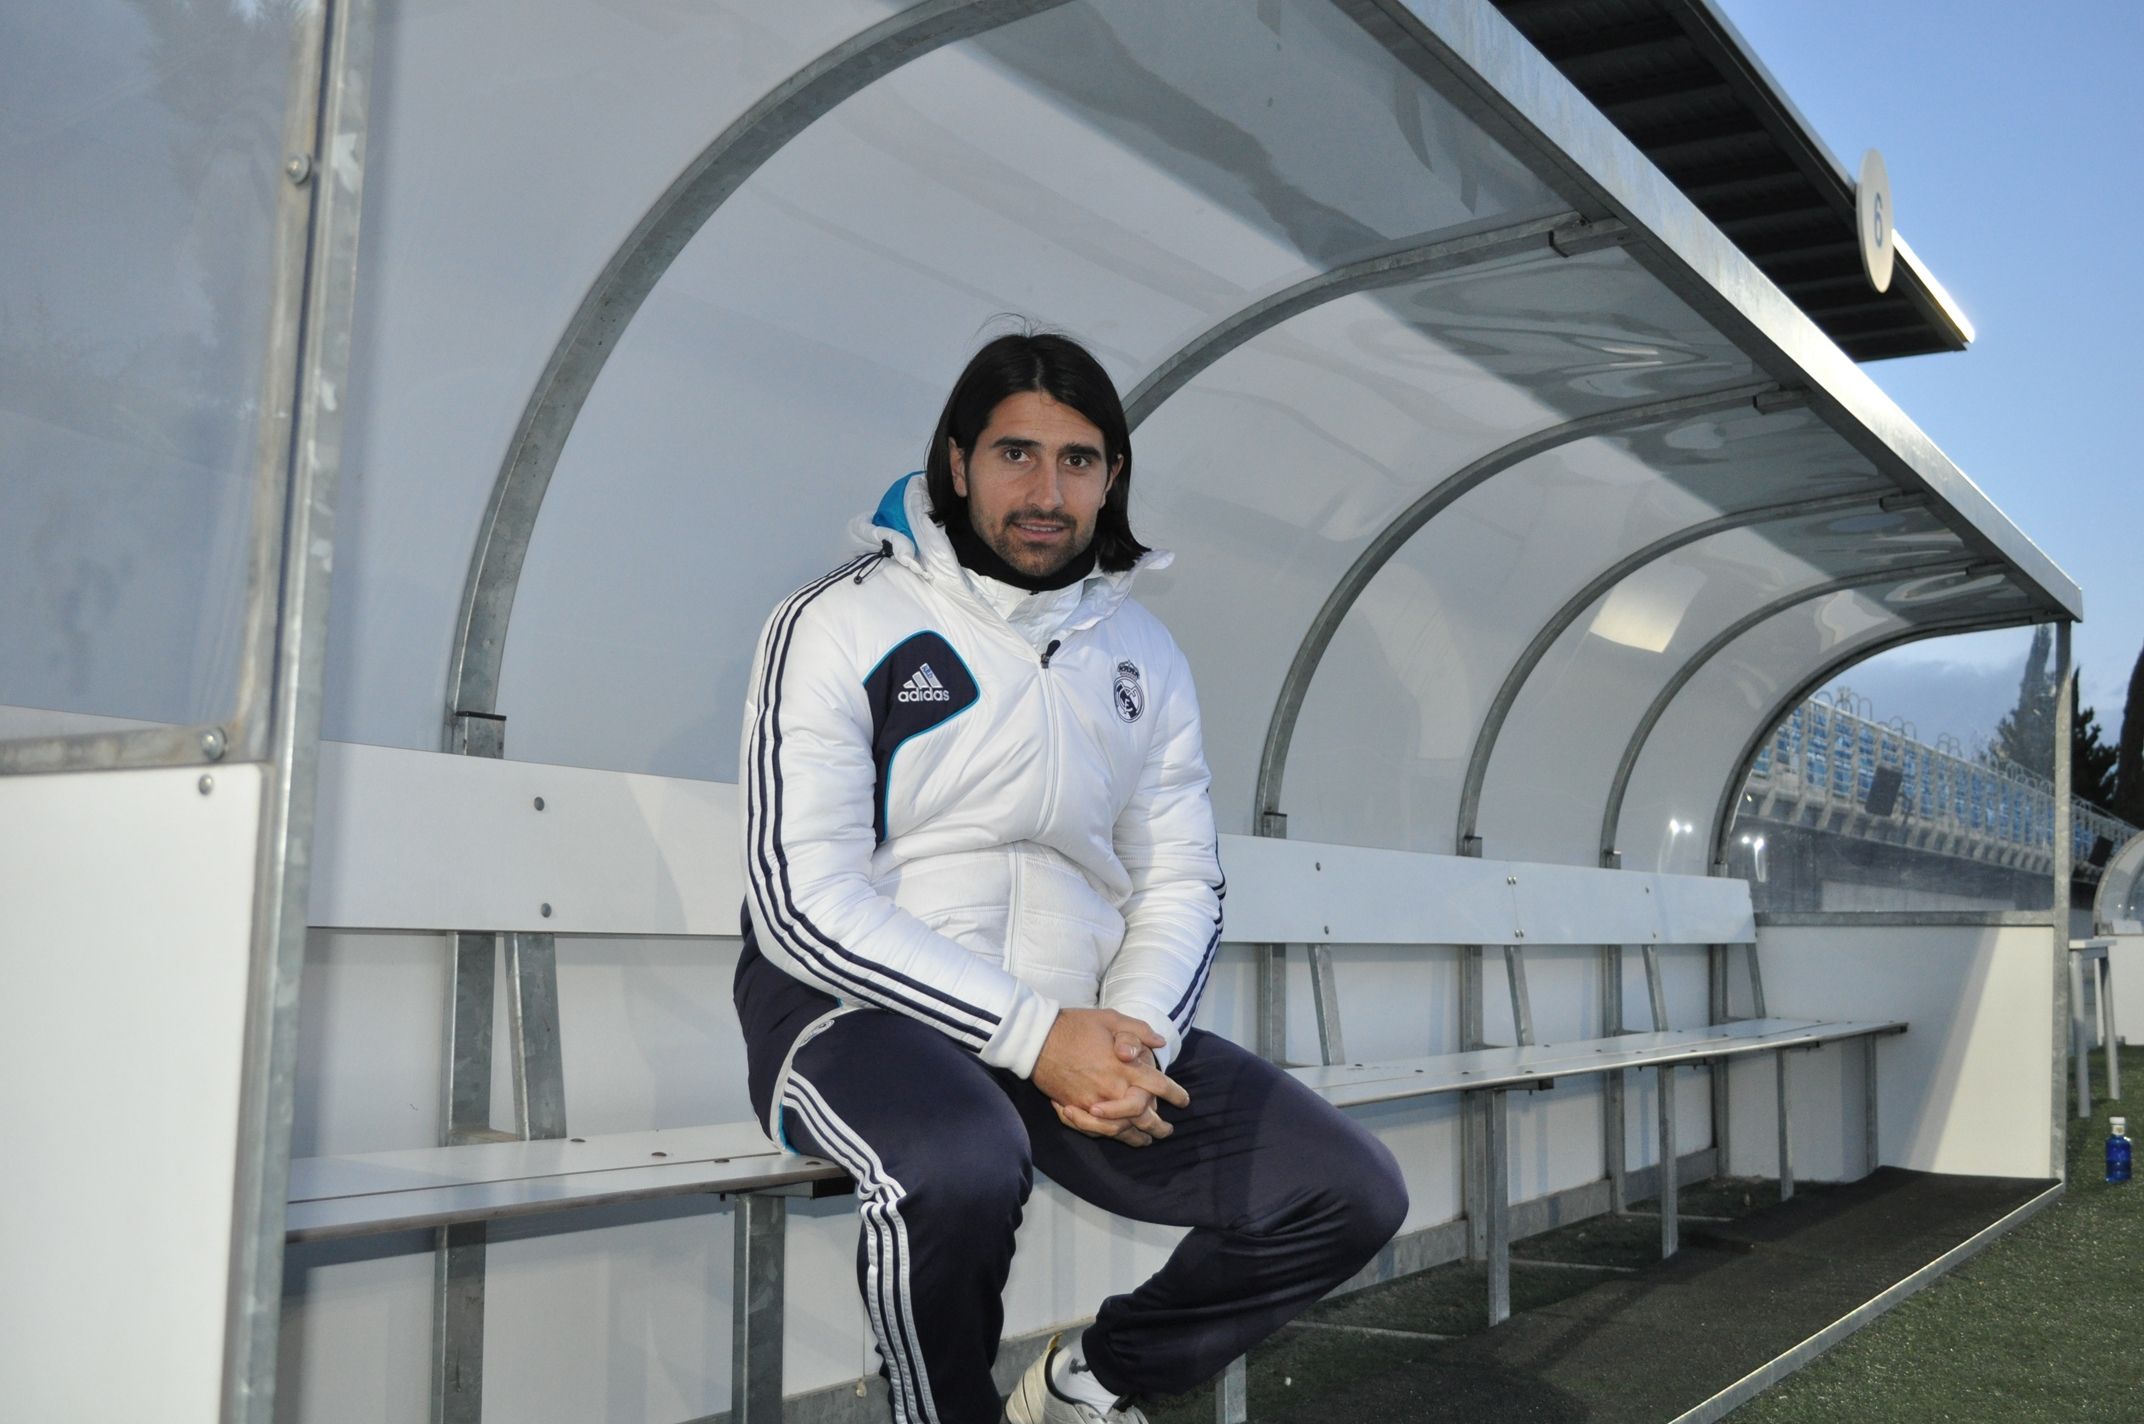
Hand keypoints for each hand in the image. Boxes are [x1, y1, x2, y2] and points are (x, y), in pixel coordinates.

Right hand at [1031, 1009, 1187, 1144]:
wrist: (1037, 1039)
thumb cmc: (1075, 1026)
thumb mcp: (1110, 1018)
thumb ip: (1138, 1030)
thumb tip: (1160, 1043)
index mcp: (1124, 1066)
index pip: (1159, 1086)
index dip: (1175, 1094)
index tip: (1184, 1101)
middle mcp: (1112, 1088)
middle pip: (1143, 1116)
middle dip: (1159, 1126)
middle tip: (1168, 1131)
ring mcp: (1092, 1102)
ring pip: (1122, 1129)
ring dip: (1137, 1137)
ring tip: (1147, 1140)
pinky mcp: (1075, 1109)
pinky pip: (1098, 1131)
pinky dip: (1111, 1136)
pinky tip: (1118, 1136)